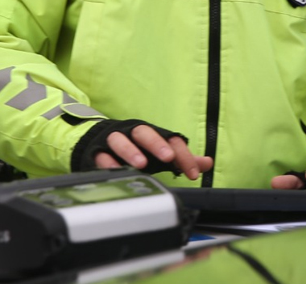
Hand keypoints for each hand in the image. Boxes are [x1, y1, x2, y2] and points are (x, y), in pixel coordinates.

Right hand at [93, 124, 212, 180]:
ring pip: (121, 140)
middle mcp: (133, 133)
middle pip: (145, 132)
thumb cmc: (137, 148)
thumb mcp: (160, 153)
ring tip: (141, 164)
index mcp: (152, 133)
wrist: (101, 142)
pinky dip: (108, 162)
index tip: (193, 173)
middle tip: (167, 158)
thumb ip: (181, 158)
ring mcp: (114, 140)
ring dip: (131, 151)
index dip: (183, 155)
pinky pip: (102, 155)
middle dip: (157, 144)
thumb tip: (207, 163)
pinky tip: (116, 170)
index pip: (171, 139)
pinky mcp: (98, 151)